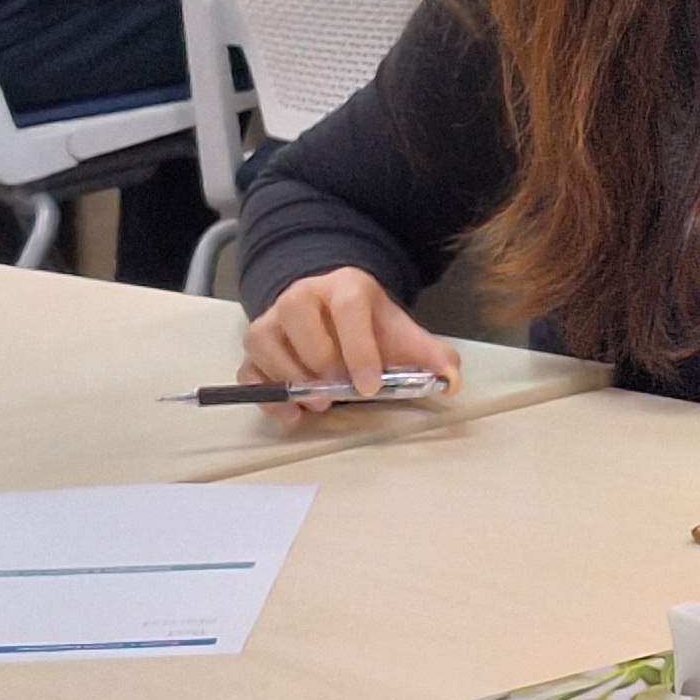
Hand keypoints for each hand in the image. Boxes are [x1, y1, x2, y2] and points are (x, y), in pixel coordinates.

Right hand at [238, 267, 452, 424]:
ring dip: (289, 377)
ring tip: (318, 404)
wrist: (335, 314)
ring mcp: (274, 318)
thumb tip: (451, 381)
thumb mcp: (400, 335)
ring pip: (265, 340)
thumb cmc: (369, 328)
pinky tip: (292, 415)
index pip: (348, 307)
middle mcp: (303, 294)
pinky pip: (248, 369)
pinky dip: (266, 395)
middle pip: (298, 314)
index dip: (358, 347)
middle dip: (319, 360)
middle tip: (337, 393)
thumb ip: (429, 355)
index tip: (368, 387)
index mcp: (346, 285)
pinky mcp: (256, 346)